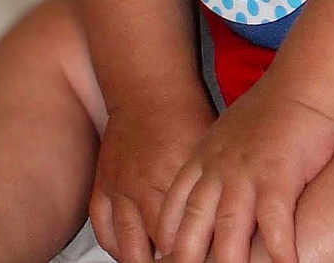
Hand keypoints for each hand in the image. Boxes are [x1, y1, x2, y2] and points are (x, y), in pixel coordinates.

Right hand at [90, 88, 216, 262]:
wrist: (148, 89)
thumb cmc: (185, 114)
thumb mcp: (208, 152)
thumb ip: (213, 191)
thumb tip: (229, 223)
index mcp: (176, 180)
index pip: (184, 240)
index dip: (193, 255)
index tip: (200, 258)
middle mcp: (144, 188)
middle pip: (154, 251)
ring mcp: (121, 189)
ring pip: (127, 248)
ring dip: (142, 261)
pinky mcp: (103, 185)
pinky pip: (104, 229)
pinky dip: (115, 246)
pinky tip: (130, 251)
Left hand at [155, 81, 333, 262]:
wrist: (306, 80)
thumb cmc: (277, 107)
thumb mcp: (233, 133)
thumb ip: (219, 162)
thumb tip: (214, 191)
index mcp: (206, 157)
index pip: (175, 204)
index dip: (167, 236)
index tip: (163, 257)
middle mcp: (220, 167)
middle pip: (193, 224)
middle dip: (186, 257)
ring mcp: (246, 173)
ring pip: (228, 232)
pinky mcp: (278, 175)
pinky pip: (274, 224)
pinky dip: (280, 252)